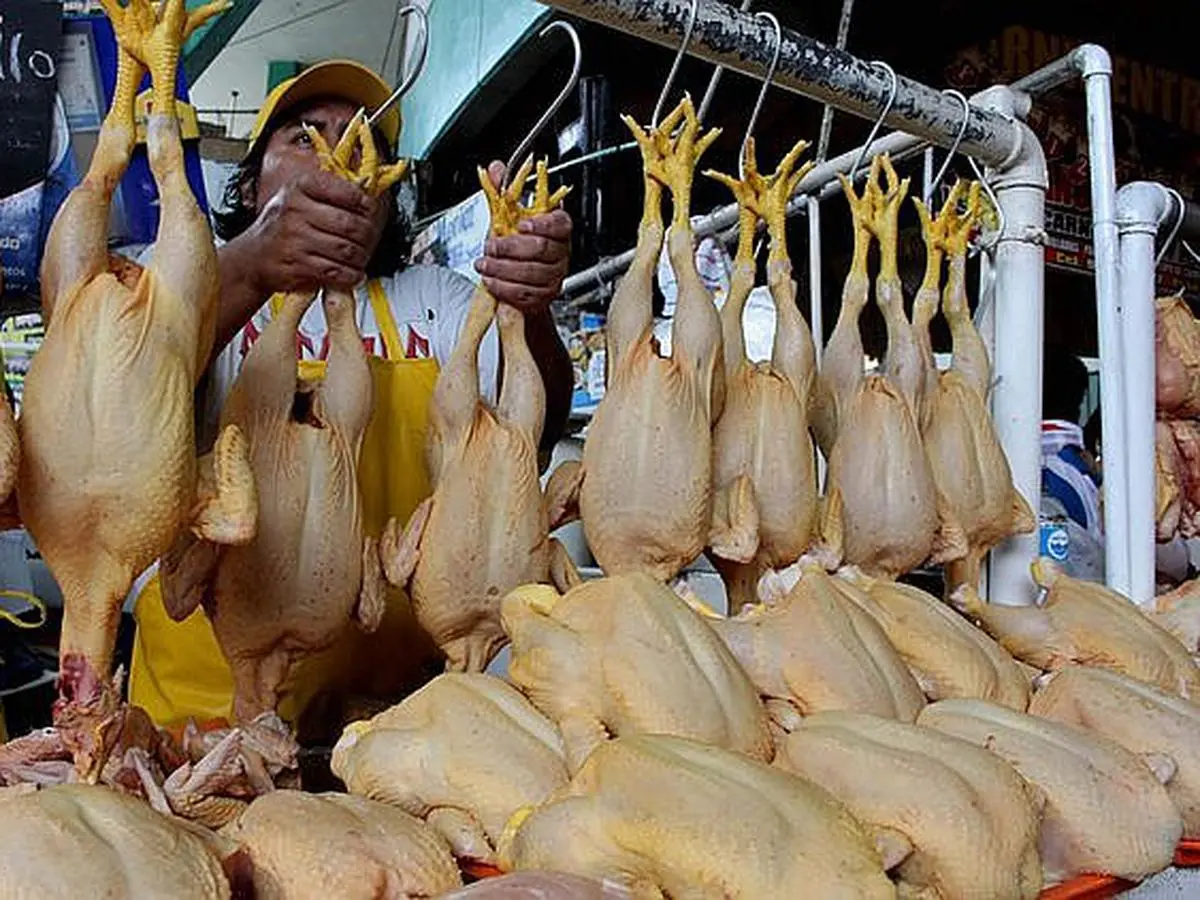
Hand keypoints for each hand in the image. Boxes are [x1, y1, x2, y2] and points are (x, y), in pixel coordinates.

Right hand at [238, 168, 381, 294]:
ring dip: (361, 257)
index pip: (344, 191)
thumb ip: (329, 192)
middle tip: (370, 239)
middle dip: (368, 234)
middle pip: (350, 224)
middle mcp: (296, 211)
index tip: (370, 210)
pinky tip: (353, 273)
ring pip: (345, 250)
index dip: (364, 203)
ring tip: (361, 257)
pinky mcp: (296, 265)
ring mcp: (295, 239)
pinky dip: (351, 275)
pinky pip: (335, 271)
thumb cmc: (282, 226)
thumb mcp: (299, 198)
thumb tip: (366, 190)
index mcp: (300, 188)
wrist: (253, 257)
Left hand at [474, 160, 571, 313]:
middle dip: (511, 248)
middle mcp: (560, 252)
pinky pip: (525, 292)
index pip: (560, 224)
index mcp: (557, 228)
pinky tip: (491, 279)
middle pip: (541, 249)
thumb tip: (495, 169)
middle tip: (491, 245)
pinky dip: (503, 286)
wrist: (516, 279)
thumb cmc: (515, 246)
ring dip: (502, 269)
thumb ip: (502, 192)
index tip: (522, 224)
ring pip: (531, 273)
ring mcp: (554, 275)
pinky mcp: (544, 295)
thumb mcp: (506, 216)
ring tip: (484, 263)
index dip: (542, 224)